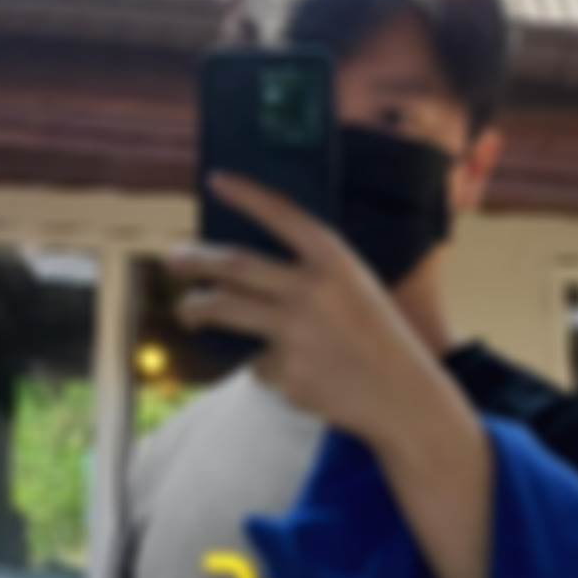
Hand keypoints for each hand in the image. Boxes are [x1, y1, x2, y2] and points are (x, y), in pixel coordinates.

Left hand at [170, 172, 443, 452]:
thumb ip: (309, 267)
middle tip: (172, 257)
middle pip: (234, 265)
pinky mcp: (285, 371)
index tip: (216, 180)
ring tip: (187, 310)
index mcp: (334, 260)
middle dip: (194, 259)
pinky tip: (287, 366)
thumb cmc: (373, 332)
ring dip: (195, 308)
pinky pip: (254, 357)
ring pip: (223, 308)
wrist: (404, 397)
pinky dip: (259, 359)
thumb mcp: (354, 284)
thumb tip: (238, 258)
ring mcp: (295, 332)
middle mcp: (311, 290)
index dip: (246, 194)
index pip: (281, 213)